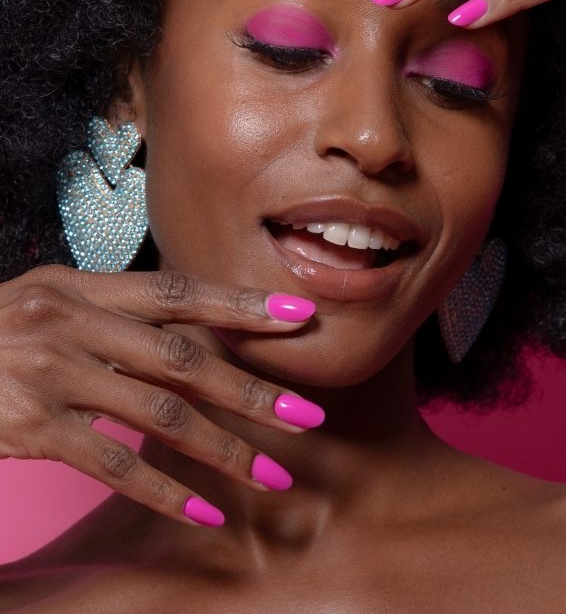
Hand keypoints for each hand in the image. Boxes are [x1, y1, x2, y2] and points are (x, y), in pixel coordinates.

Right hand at [0, 265, 322, 526]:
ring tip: (270, 473)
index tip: (300, 317)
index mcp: (80, 286)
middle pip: (182, 357)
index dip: (242, 306)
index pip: (178, 293)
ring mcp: (49, 371)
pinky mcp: (29, 425)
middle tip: (306, 414)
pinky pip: (112, 463)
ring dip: (222, 447)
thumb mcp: (48, 306)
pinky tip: (202, 510)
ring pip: (159, 412)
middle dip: (250, 388)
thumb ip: (114, 317)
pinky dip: (162, 490)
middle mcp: (69, 320)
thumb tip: (190, 335)